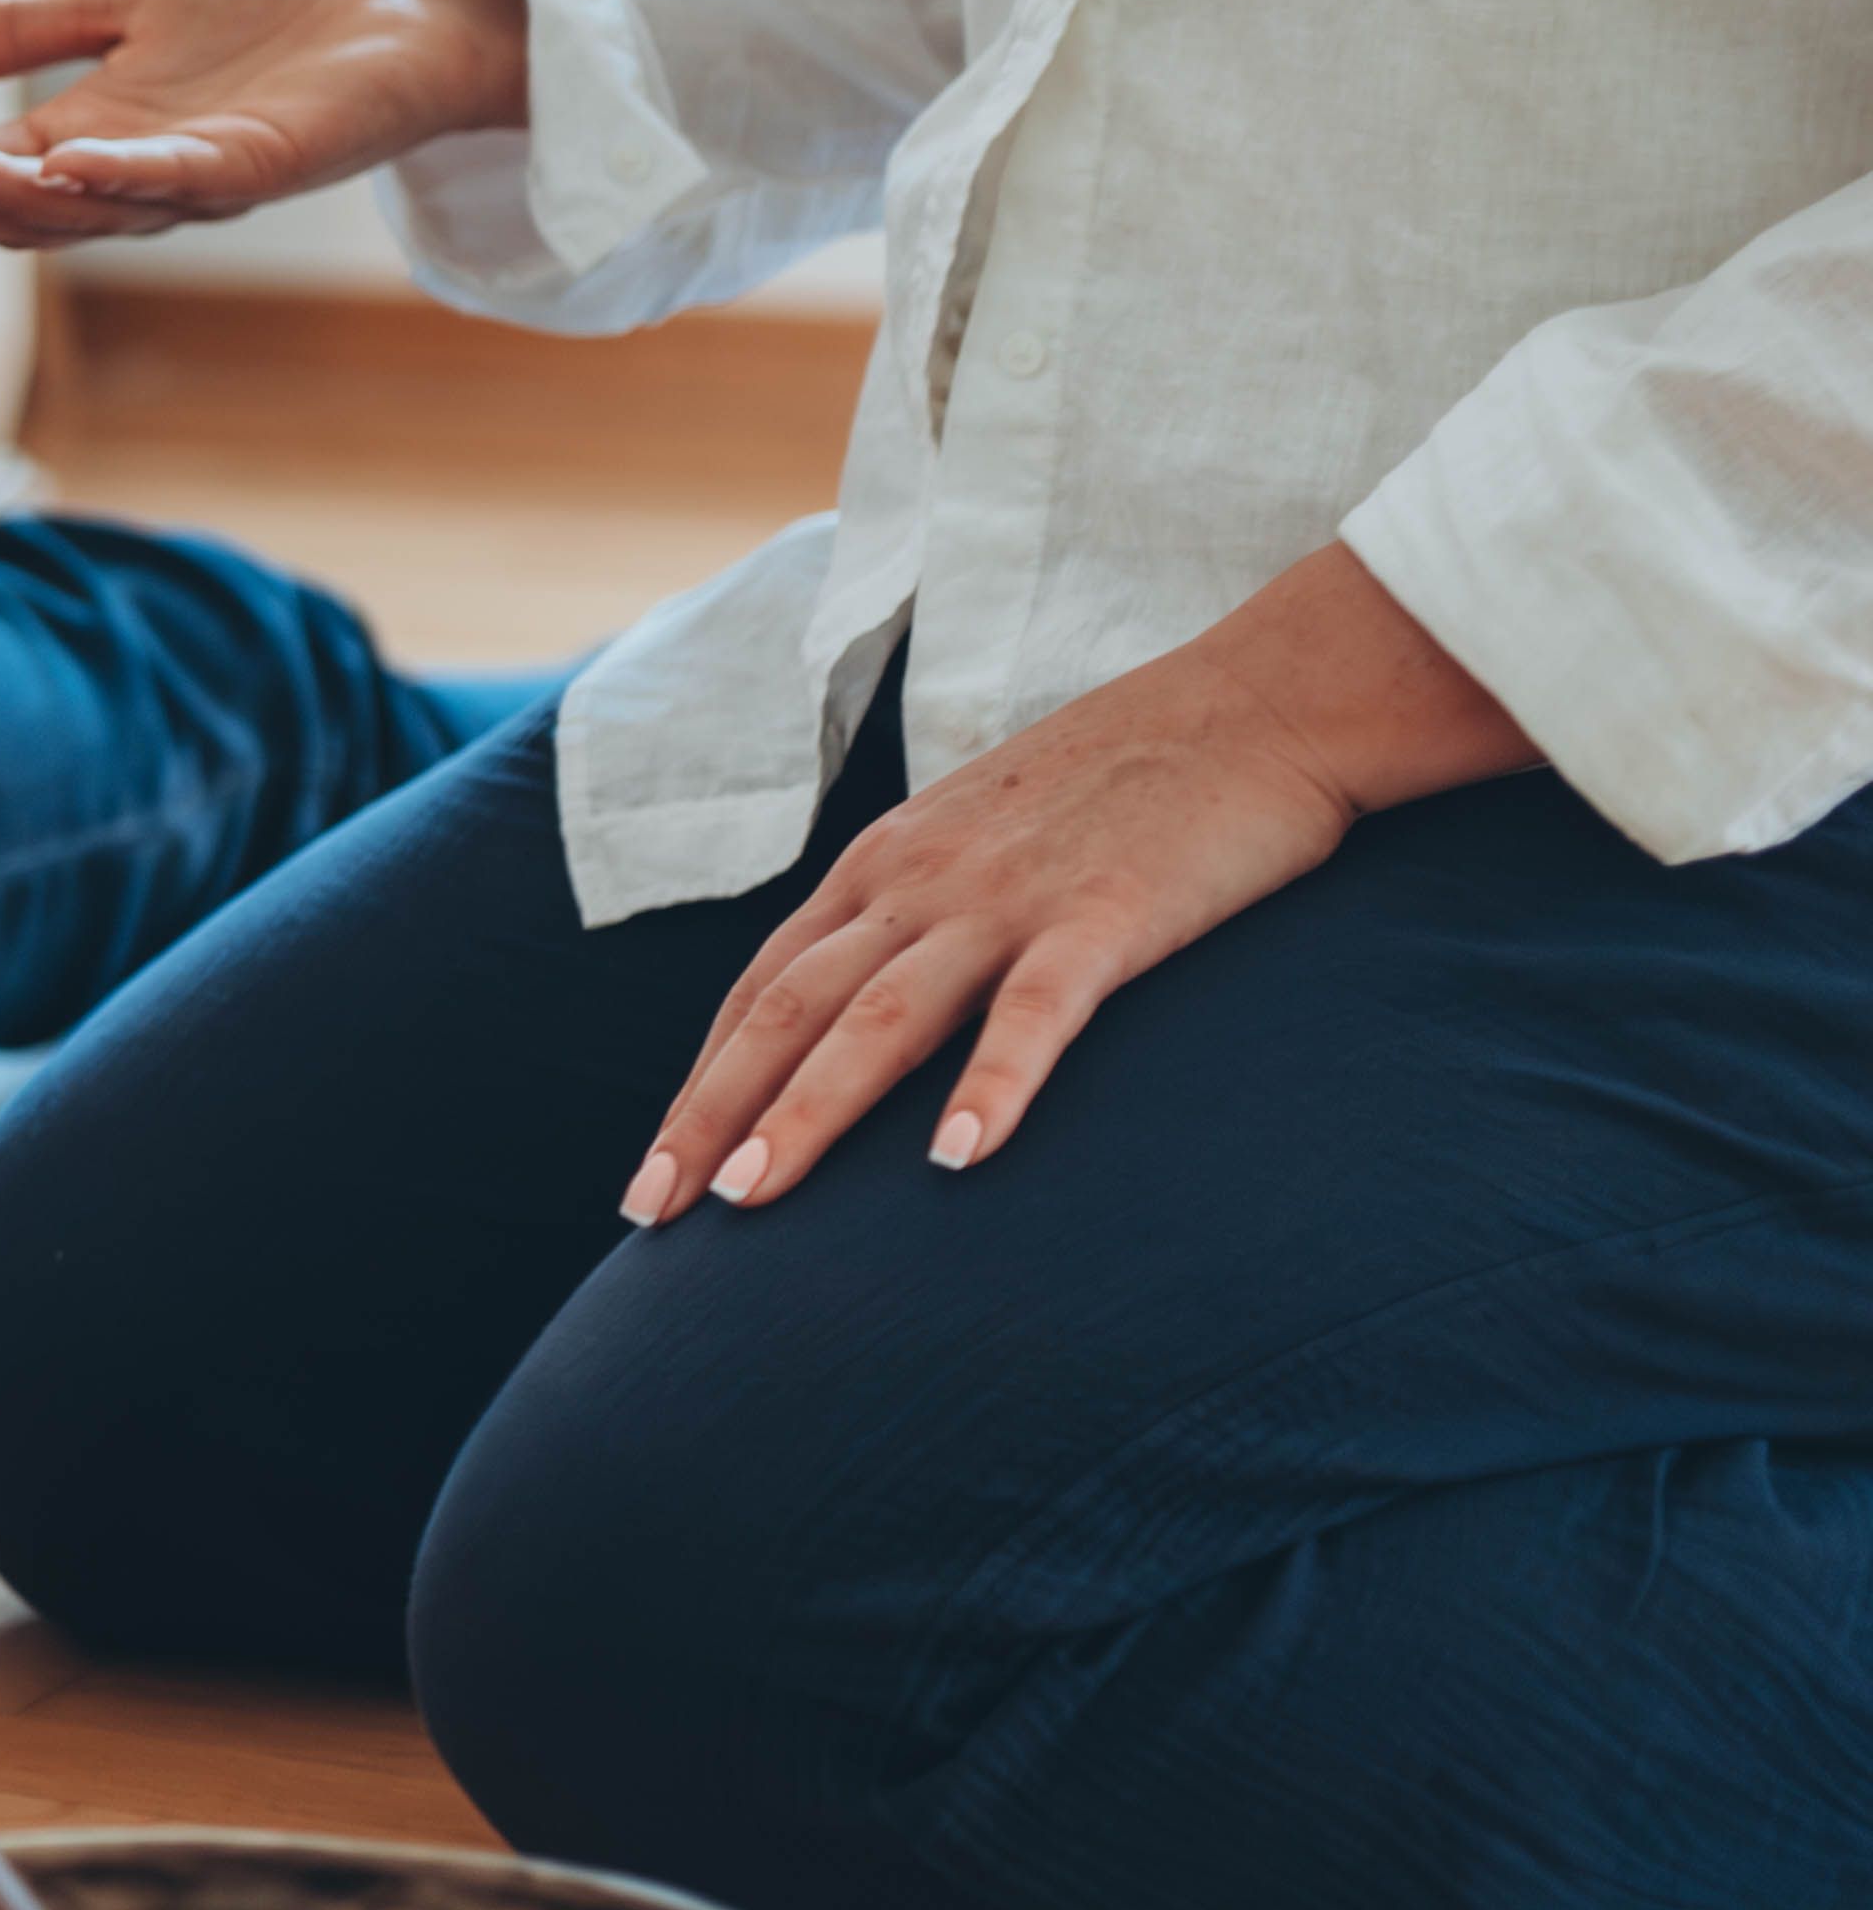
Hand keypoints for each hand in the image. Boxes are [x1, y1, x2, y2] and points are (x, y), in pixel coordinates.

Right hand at [0, 0, 529, 249]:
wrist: (399, 14)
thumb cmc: (274, 12)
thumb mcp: (124, 5)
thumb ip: (26, 35)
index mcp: (94, 137)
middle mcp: (135, 173)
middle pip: (23, 210)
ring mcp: (196, 179)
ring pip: (88, 209)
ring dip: (12, 200)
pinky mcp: (261, 167)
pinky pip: (180, 181)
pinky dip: (121, 175)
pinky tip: (67, 161)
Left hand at [628, 549, 1532, 1222]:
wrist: (1256, 700)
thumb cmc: (1119, 784)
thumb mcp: (982, 839)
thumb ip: (920, 916)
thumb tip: (866, 1009)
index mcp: (883, 866)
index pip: (763, 989)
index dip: (702, 1080)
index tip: (655, 1171)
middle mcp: (918, 882)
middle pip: (787, 1011)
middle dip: (711, 1114)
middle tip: (653, 1209)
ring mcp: (1006, 897)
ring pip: (879, 1018)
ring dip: (807, 1111)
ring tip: (750, 1198)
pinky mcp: (1106, 913)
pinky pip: (1036, 1011)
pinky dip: (992, 1084)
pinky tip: (958, 1161)